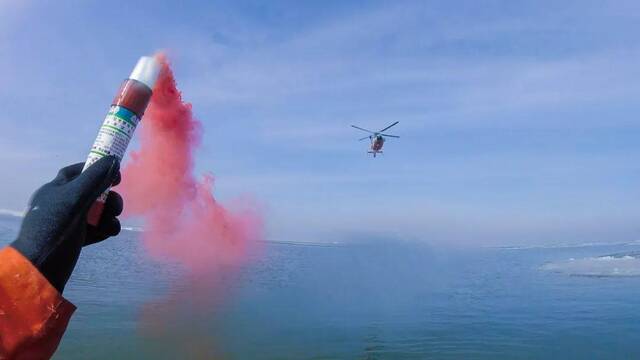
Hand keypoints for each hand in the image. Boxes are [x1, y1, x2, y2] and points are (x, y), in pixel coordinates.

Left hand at [10, 156, 122, 292]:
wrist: (41, 270)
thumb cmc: (54, 230)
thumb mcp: (74, 199)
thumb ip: (94, 178)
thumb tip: (113, 159)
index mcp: (56, 190)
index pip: (78, 171)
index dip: (97, 168)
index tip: (116, 174)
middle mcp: (63, 204)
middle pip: (94, 192)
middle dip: (109, 197)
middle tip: (116, 207)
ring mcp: (71, 222)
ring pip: (99, 211)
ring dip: (110, 215)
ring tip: (110, 223)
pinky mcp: (78, 239)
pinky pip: (98, 228)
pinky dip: (106, 228)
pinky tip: (108, 233)